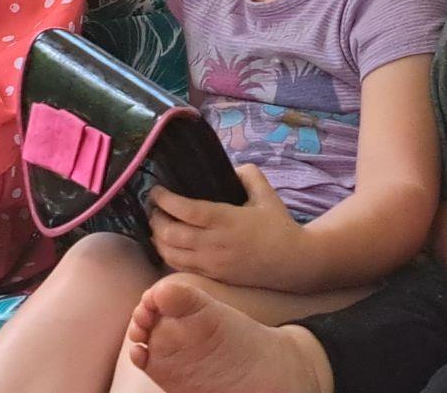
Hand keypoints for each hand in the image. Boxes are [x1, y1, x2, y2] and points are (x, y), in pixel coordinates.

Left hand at [149, 164, 305, 288]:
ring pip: (171, 255)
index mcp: (226, 220)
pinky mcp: (213, 277)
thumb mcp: (266, 193)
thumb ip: (246, 174)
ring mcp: (212, 264)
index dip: (165, 201)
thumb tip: (228, 169)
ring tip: (156, 224)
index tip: (156, 190)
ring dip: (157, 239)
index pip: (186, 211)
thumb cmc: (279, 225)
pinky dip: (168, 255)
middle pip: (171, 234)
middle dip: (155, 219)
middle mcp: (214, 243)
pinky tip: (167, 244)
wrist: (293, 263)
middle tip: (153, 207)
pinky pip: (181, 268)